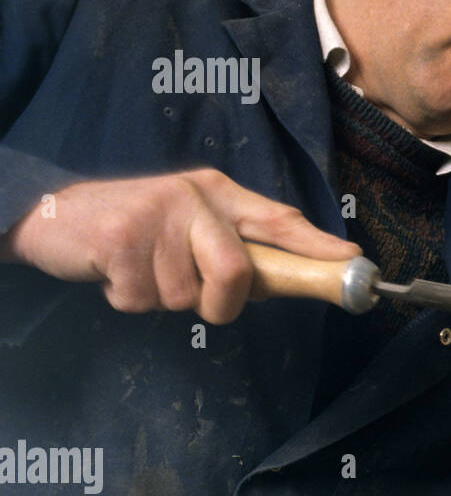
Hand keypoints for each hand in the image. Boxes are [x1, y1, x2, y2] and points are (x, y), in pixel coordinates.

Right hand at [0, 168, 360, 323]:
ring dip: (164, 299)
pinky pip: (144, 300)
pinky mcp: (119, 240)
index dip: (317, 244)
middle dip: (222, 303)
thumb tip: (286, 281)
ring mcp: (155, 215)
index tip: (352, 260)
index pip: (278, 219)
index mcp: (218, 193)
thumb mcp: (189, 226)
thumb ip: (234, 248)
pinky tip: (116, 273)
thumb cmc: (134, 229)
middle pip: (237, 272)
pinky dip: (130, 300)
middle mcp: (193, 197)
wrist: (54, 217)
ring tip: (142, 270)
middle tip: (199, 299)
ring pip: (186, 296)